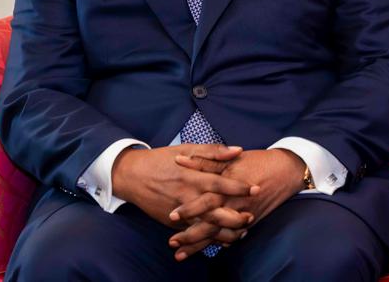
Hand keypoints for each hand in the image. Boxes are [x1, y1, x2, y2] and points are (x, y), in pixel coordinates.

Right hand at [111, 144, 257, 229]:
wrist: (133, 176)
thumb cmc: (162, 159)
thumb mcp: (187, 149)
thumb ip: (214, 151)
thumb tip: (239, 150)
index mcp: (192, 176)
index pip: (220, 183)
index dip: (238, 187)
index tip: (255, 189)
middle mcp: (187, 195)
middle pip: (215, 211)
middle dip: (235, 216)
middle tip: (251, 216)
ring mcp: (180, 212)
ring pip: (206, 227)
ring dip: (225, 231)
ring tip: (242, 232)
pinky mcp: (174, 223)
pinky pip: (194, 234)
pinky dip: (209, 239)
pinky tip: (224, 239)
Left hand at [168, 149, 303, 258]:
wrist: (286, 171)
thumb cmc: (256, 161)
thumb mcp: (231, 157)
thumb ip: (205, 159)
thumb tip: (180, 160)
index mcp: (228, 185)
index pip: (206, 200)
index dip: (189, 209)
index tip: (171, 217)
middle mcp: (235, 204)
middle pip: (211, 224)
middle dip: (191, 235)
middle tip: (172, 242)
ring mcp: (243, 214)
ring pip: (219, 234)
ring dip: (200, 245)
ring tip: (181, 253)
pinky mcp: (250, 221)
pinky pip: (232, 236)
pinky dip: (219, 243)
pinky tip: (207, 249)